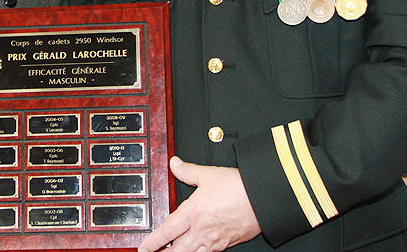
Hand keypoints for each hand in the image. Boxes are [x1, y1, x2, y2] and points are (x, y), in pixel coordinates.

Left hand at [137, 156, 260, 251]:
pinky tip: (197, 251)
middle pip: (177, 250)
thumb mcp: (208, 174)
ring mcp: (214, 240)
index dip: (153, 241)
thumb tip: (175, 164)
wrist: (262, 199)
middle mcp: (201, 230)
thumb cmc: (238, 188)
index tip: (144, 247)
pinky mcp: (226, 244)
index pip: (167, 231)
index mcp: (193, 213)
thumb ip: (188, 170)